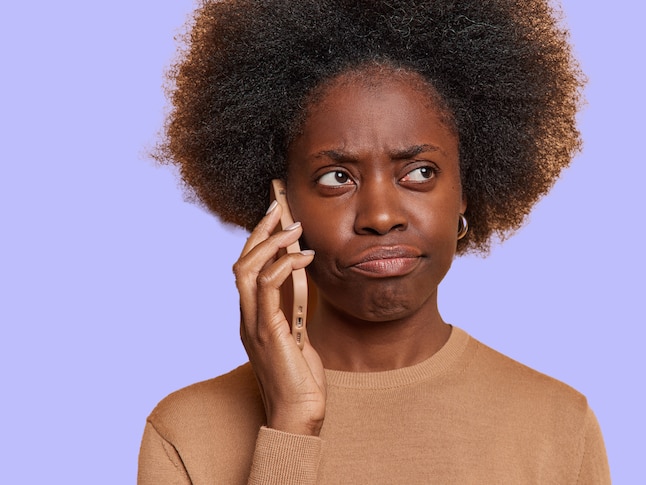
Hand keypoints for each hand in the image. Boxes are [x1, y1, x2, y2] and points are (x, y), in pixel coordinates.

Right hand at [233, 202, 325, 435]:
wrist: (297, 415)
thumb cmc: (300, 380)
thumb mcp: (299, 337)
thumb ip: (294, 311)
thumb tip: (304, 284)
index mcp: (253, 318)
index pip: (247, 269)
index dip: (258, 240)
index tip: (276, 216)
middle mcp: (247, 318)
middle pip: (241, 261)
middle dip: (259, 230)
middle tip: (280, 207)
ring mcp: (253, 324)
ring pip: (247, 268)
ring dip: (271, 242)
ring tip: (294, 226)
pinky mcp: (267, 331)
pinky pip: (267, 287)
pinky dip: (284, 265)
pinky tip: (304, 257)